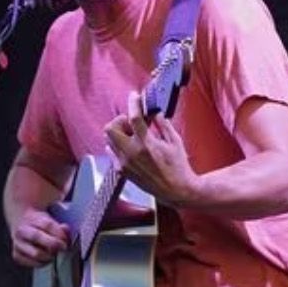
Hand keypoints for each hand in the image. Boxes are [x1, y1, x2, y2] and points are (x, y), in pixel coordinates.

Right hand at [10, 205, 71, 268]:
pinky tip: (46, 259)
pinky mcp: (17, 256)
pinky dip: (42, 263)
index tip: (65, 240)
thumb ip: (60, 227)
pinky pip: (31, 263)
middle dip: (53, 244)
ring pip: (35, 253)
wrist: (22, 226)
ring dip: (49, 256)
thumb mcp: (50, 220)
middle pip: (37, 237)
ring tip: (53, 254)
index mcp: (31, 218)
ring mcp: (18, 244)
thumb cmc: (39, 225)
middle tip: (62, 247)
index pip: (47, 225)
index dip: (59, 233)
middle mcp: (22, 231)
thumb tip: (65, 230)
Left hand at [106, 88, 197, 204]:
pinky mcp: (122, 171)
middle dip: (119, 121)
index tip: (134, 96)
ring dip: (118, 133)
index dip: (133, 103)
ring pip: (108, 140)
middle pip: (110, 128)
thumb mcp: (175, 142)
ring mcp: (125, 163)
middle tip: (131, 123)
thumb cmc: (178, 167)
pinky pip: (112, 153)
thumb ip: (163, 124)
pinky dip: (118, 146)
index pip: (133, 118)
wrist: (176, 190)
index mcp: (146, 144)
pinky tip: (130, 148)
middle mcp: (132, 153)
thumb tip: (154, 112)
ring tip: (133, 136)